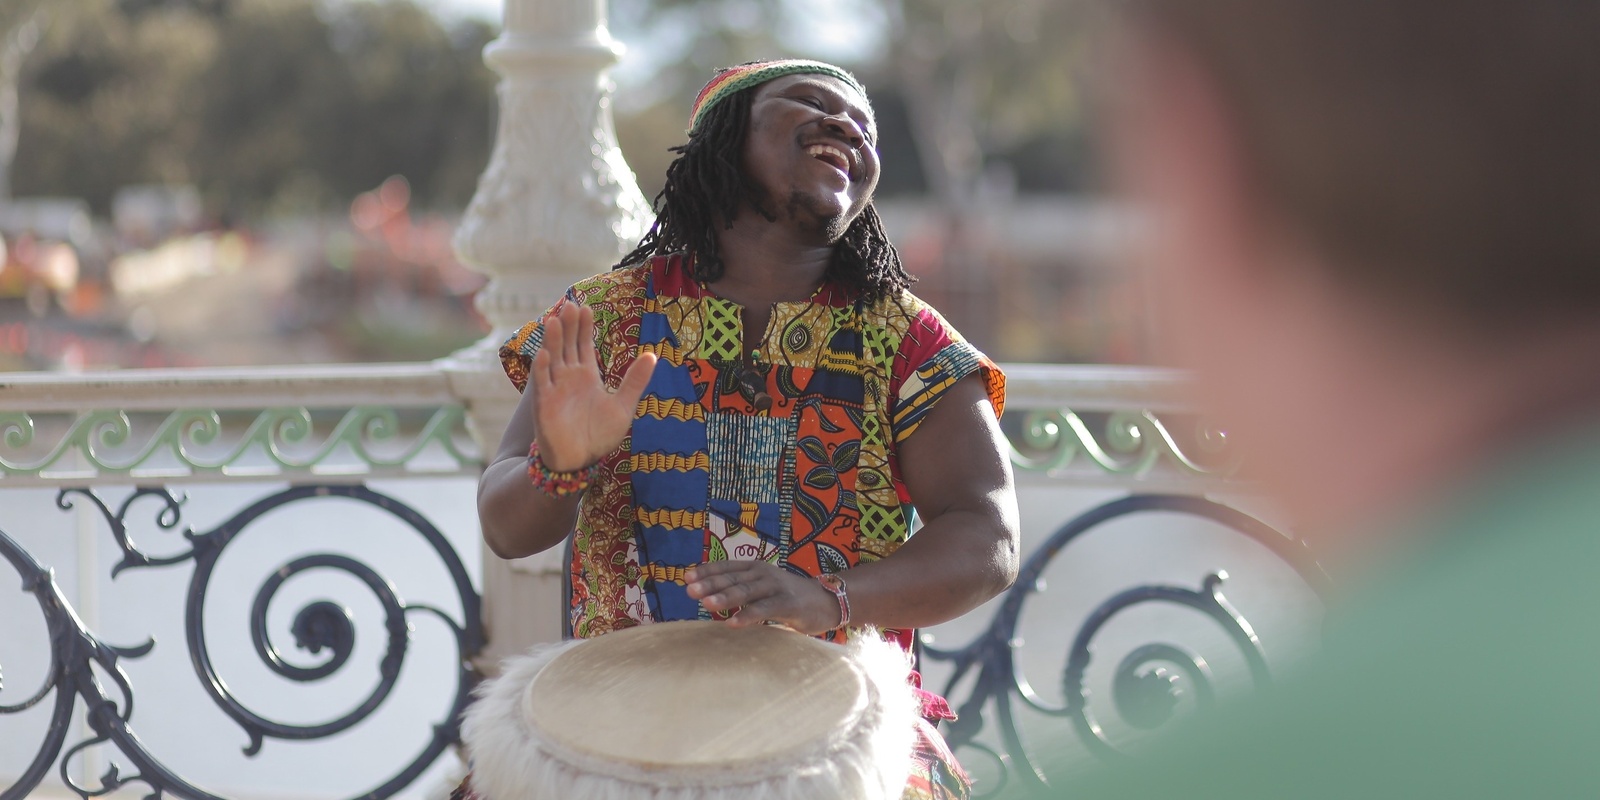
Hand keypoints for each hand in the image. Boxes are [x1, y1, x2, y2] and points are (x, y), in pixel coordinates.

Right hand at [532, 302, 657, 470]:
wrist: (580, 462)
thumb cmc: (599, 435)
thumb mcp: (623, 406)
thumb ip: (635, 381)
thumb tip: (652, 356)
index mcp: (587, 376)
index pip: (584, 345)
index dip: (585, 327)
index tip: (586, 307)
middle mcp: (569, 378)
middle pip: (567, 345)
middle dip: (569, 326)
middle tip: (570, 304)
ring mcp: (555, 389)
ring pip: (552, 359)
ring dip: (553, 340)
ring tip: (555, 319)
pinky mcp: (544, 405)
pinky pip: (541, 384)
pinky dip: (541, 369)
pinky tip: (545, 354)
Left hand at [686, 561, 842, 633]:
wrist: (826, 600)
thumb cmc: (788, 597)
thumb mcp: (762, 588)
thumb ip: (741, 589)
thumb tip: (709, 598)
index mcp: (755, 568)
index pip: (727, 567)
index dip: (707, 571)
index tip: (687, 578)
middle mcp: (763, 574)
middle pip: (733, 578)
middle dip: (710, 584)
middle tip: (689, 590)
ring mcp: (776, 587)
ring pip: (747, 591)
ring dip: (726, 597)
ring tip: (707, 604)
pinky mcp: (788, 604)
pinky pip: (764, 609)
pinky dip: (747, 616)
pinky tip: (732, 623)